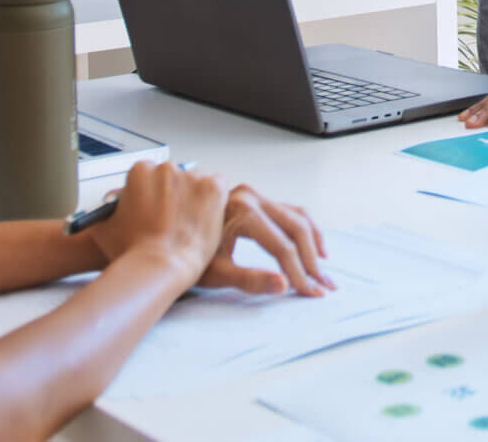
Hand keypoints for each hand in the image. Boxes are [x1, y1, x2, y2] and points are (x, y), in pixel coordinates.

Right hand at [85, 161, 227, 281]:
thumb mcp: (105, 227)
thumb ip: (106, 212)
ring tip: (192, 223)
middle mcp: (166, 168)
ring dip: (196, 197)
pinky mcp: (213, 187)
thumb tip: (104, 211)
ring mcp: (191, 176)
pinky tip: (208, 215)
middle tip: (176, 219)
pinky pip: (219, 183)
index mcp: (139, 171)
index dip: (155, 195)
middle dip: (176, 195)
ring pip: (198, 181)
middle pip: (176, 177)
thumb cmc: (131, 251)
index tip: (157, 210)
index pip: (152, 176)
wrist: (158, 265)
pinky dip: (216, 198)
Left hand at [198, 184, 337, 296]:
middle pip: (296, 229)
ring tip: (323, 268)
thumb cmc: (184, 258)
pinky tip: (314, 246)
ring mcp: (253, 195)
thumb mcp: (215, 273)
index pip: (282, 247)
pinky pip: (288, 210)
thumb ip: (250, 279)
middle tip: (324, 285)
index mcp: (241, 212)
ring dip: (313, 243)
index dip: (299, 273)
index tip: (311, 293)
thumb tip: (283, 285)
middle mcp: (250, 197)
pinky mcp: (254, 199)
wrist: (162, 241)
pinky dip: (304, 228)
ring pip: (297, 216)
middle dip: (312, 261)